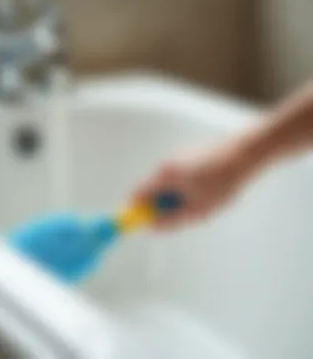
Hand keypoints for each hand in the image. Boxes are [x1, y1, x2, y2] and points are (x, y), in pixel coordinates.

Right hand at [133, 140, 258, 229]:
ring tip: (200, 199)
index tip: (143, 222)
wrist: (243, 154)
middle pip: (150, 189)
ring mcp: (175, 157)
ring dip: (175, 196)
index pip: (137, 194)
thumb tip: (153, 227)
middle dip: (160, 205)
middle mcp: (165, 164)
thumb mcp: (197, 209)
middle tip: (181, 214)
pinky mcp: (186, 155)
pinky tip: (206, 187)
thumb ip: (172, 220)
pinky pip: (176, 176)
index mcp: (164, 176)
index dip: (136, 210)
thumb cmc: (222, 182)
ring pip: (166, 184)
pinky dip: (183, 186)